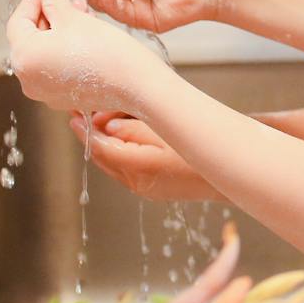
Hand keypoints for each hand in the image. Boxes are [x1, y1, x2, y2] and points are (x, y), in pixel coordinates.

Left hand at [6, 0, 164, 112]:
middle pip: (29, 38)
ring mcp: (45, 91)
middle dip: (47, 14)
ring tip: (79, 13)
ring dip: (58, 30)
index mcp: (25, 58)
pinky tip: (83, 34)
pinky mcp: (62, 96)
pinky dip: (64, 48)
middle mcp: (28, 79)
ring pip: (44, 51)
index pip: (18, 21)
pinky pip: (55, 66)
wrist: (136, 84)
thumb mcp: (74, 17)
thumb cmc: (106, 52)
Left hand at [74, 111, 221, 201]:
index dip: (84, 130)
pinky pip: (127, 169)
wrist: (229, 177)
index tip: (73, 114)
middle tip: (83, 113)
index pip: (101, 148)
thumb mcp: (167, 132)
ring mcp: (144, 188)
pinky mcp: (153, 189)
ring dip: (106, 143)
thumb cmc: (202, 152)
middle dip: (92, 135)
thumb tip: (107, 126)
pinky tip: (123, 137)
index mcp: (138, 168)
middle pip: (104, 157)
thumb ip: (134, 128)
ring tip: (101, 121)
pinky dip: (120, 152)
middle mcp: (136, 182)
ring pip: (114, 163)